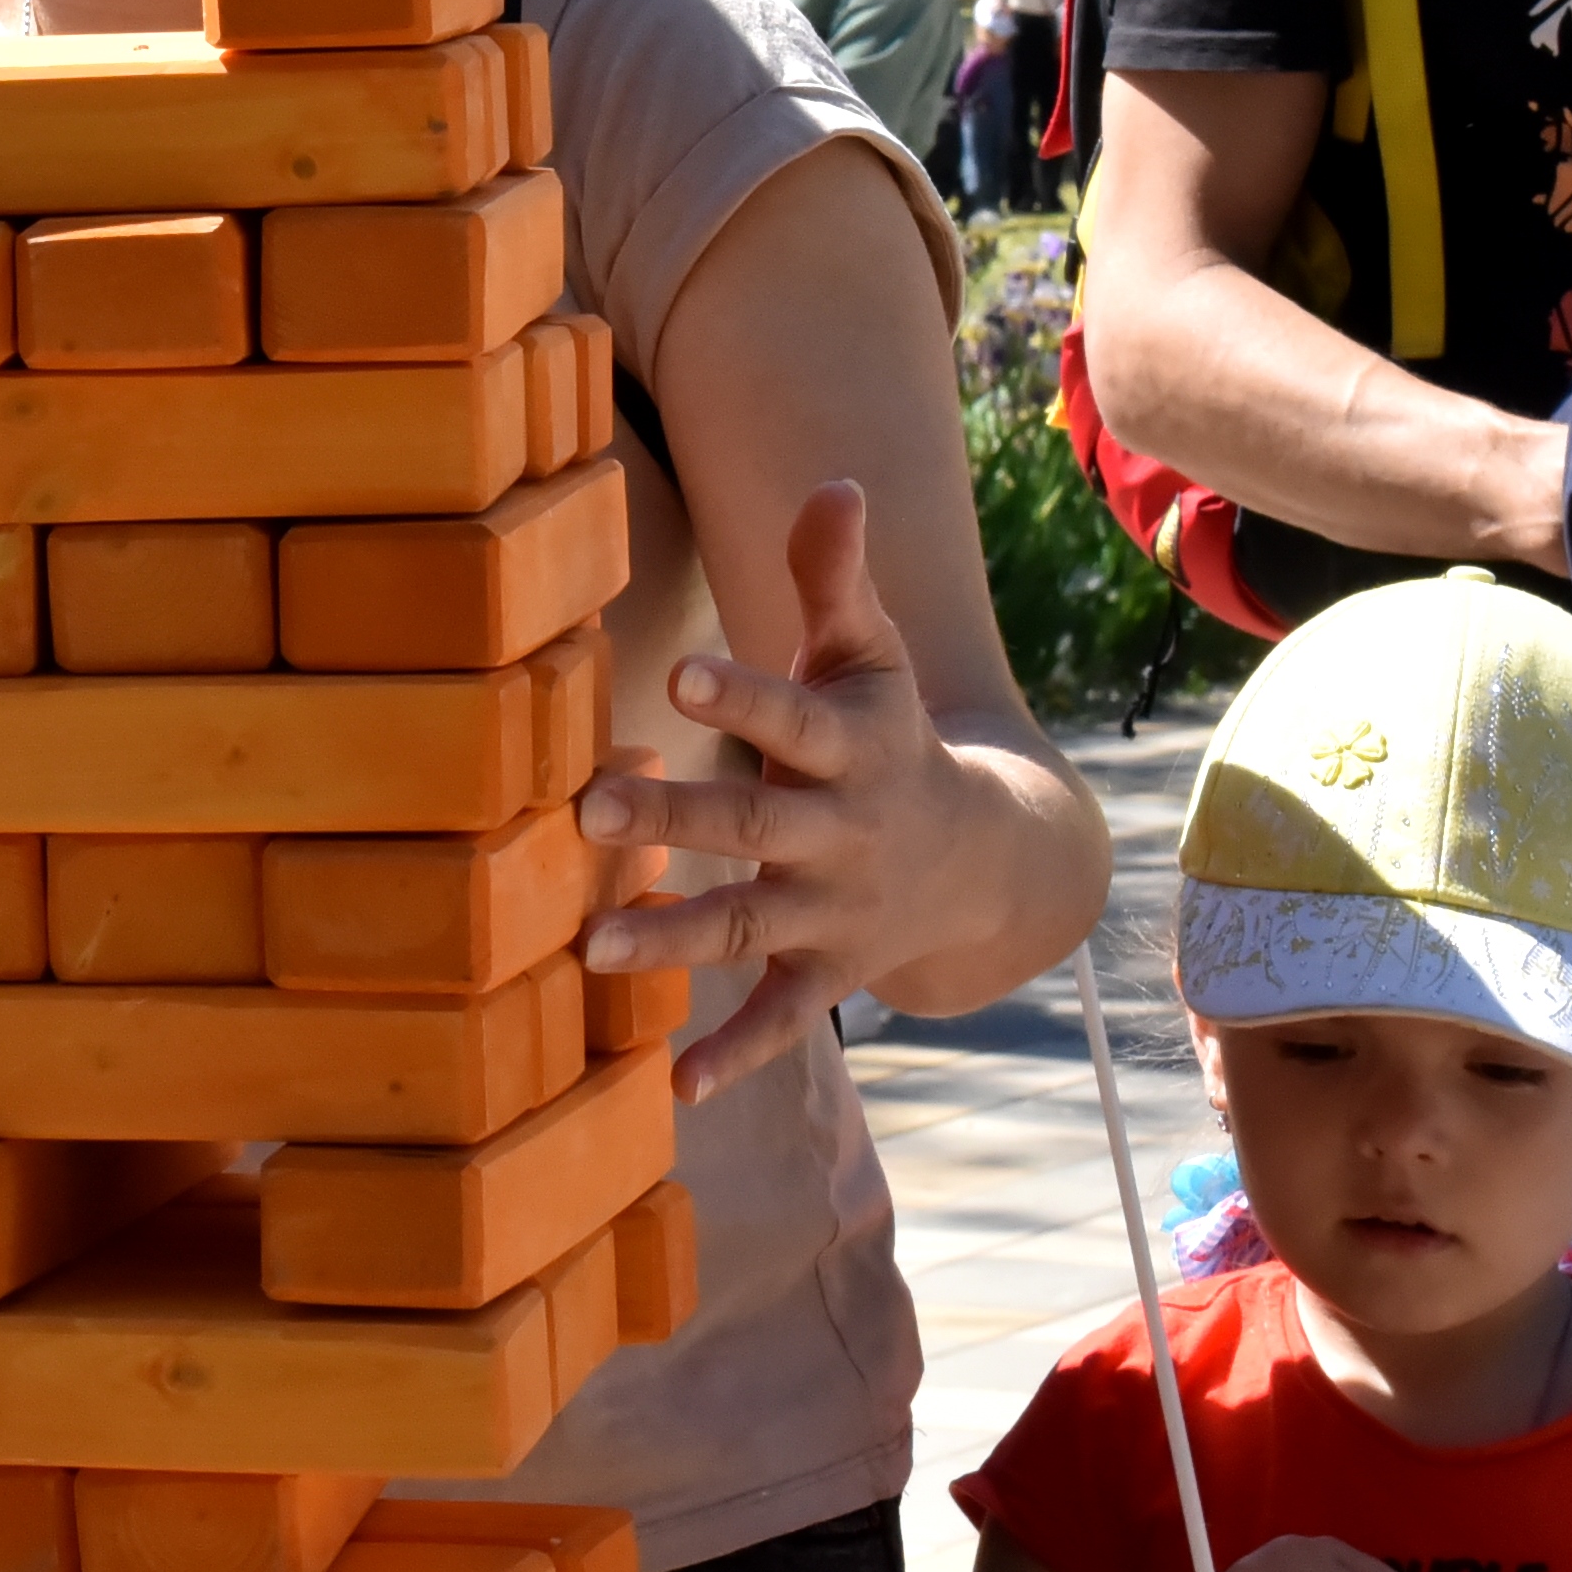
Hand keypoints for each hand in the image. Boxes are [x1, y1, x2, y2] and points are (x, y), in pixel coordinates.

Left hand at [580, 483, 1030, 1096]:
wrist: (984, 856)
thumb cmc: (888, 733)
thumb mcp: (873, 655)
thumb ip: (836, 580)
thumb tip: (836, 483)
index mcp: (851, 747)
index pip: (792, 721)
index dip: (742, 700)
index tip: (678, 677)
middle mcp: (842, 833)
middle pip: (752, 828)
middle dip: (674, 823)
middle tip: (588, 812)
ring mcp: (837, 912)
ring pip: (750, 926)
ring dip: (675, 939)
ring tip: (592, 946)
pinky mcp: (831, 974)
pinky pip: (787, 1020)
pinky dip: (739, 1055)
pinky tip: (677, 1087)